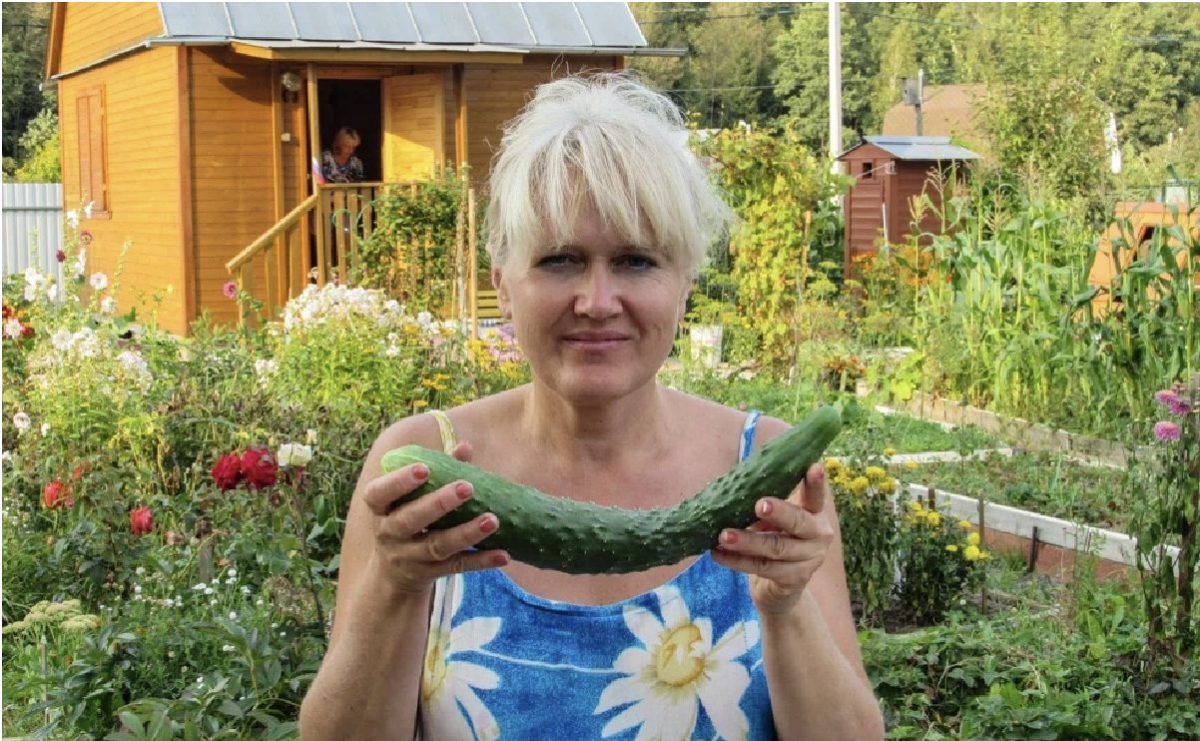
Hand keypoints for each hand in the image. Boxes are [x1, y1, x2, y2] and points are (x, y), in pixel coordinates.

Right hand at [361, 441, 507, 595]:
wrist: (394, 573)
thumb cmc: (407, 517)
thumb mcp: (410, 497)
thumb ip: (437, 470)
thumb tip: (465, 447)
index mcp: (380, 508)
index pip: (379, 494)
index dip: (399, 482)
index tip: (423, 469)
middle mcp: (389, 534)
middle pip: (410, 520)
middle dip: (438, 503)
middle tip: (467, 487)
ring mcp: (408, 557)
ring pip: (437, 546)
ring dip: (466, 533)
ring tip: (492, 519)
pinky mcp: (429, 574)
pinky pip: (456, 566)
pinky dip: (480, 561)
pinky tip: (503, 555)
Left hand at [711, 463, 832, 613]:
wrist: (780, 586)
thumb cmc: (775, 538)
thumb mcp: (774, 519)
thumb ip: (765, 503)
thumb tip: (735, 484)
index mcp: (814, 512)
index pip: (816, 495)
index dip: (816, 483)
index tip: (814, 467)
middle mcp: (818, 535)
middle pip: (799, 522)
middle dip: (779, 513)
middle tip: (759, 505)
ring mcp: (809, 560)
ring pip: (775, 548)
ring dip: (747, 541)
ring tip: (723, 535)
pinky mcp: (794, 579)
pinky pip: (762, 568)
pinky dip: (737, 561)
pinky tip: (718, 553)